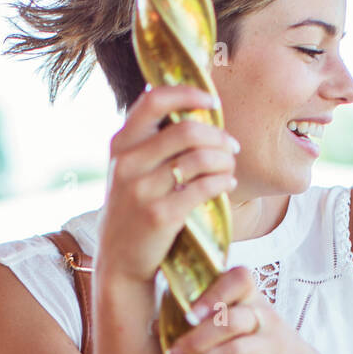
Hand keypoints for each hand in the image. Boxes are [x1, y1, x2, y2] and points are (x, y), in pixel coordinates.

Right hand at [97, 83, 238, 285]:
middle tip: (232, 145)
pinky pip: (203, 188)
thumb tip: (178, 99)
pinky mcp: (161, 215)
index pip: (153, 101)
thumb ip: (147, 140)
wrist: (120, 260)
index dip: (187, 94)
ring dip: (224, 160)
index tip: (211, 100)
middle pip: (186, 131)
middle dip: (218, 136)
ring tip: (230, 167)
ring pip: (199, 159)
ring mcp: (143, 189)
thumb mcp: (128, 169)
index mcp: (121, 144)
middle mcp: (128, 163)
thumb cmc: (133, 209)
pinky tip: (228, 184)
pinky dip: (223, 182)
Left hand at [162, 265, 342, 353]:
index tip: (188, 314)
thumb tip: (157, 324)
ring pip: (235, 351)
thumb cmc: (263, 346)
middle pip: (231, 320)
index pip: (240, 278)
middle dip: (196, 338)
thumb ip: (214, 318)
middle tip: (170, 352)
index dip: (213, 293)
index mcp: (255, 299)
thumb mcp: (247, 324)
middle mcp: (267, 317)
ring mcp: (275, 344)